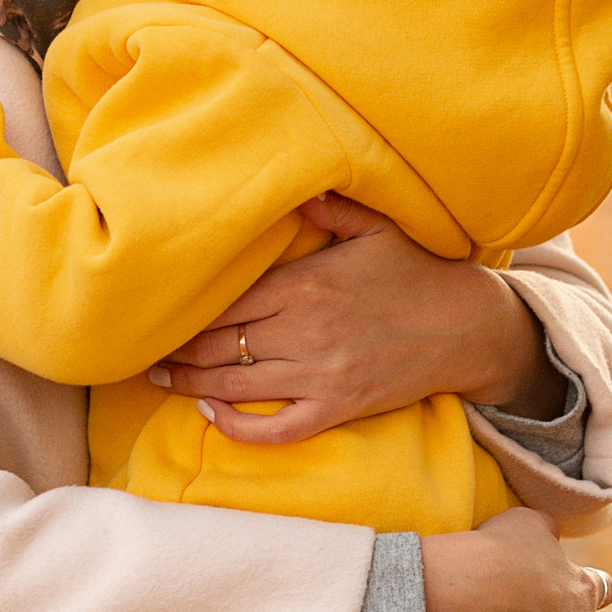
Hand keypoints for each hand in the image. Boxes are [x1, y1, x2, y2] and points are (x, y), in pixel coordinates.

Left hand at [147, 194, 559, 444]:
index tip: (158, 311)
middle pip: (218, 345)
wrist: (467, 327)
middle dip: (175, 350)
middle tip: (144, 350)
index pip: (226, 300)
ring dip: (189, 386)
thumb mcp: (376, 227)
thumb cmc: (417, 272)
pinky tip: (212, 414)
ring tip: (161, 380)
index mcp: (306, 284)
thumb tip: (298, 183)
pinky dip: (236, 427)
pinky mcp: (336, 408)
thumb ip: (330, 207)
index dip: (185, 310)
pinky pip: (275, 428)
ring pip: (235, 385)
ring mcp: (320, 375)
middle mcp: (305, 331)